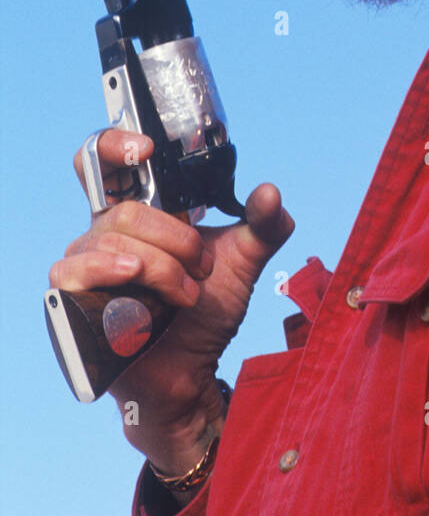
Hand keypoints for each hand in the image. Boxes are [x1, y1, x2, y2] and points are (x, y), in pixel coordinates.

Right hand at [48, 129, 293, 474]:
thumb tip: (269, 193)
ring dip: (159, 269)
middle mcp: (105, 234)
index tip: (148, 150)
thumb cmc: (206, 312)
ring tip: (186, 295)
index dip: (115, 144)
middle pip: (124, 211)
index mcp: (140, 213)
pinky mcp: (72, 302)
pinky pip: (75, 275)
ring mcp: (85, 266)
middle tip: (200, 267)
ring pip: (109, 244)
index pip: (104, 161)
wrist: (191, 371)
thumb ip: (264, 226)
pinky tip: (137, 287)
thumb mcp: (244, 262)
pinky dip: (112, 278)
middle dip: (174, 239)